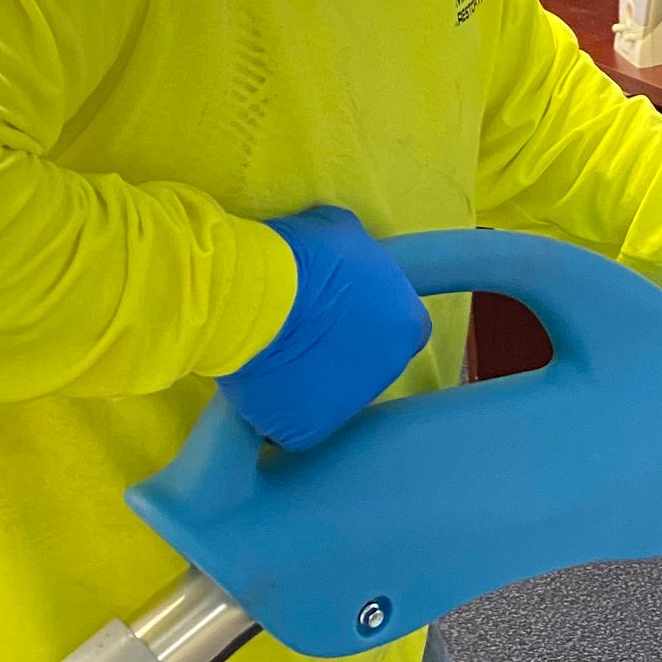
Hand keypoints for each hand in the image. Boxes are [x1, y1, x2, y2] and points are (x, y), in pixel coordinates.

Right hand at [218, 205, 431, 450]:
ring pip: (330, 395)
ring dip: (309, 379)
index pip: (401, 329)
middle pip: (366, 364)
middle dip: (339, 351)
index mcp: (407, 325)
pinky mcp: (308, 430)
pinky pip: (295, 422)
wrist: (253, 297)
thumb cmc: (301, 256)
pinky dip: (278, 407)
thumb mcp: (342, 231)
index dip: (371, 319)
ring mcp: (349, 405)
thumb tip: (347, 256)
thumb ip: (358, 254)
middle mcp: (389, 371)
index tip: (342, 311)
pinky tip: (259, 380)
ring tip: (273, 350)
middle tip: (302, 329)